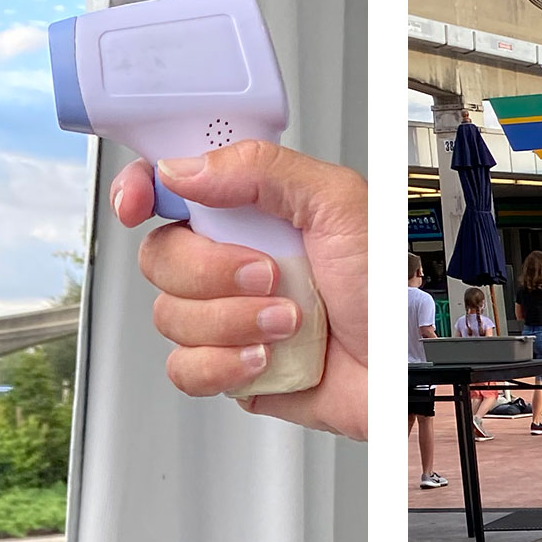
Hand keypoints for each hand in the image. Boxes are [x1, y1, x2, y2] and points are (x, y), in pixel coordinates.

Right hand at [109, 143, 368, 440]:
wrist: (400, 372)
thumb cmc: (386, 291)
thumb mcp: (340, 205)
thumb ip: (264, 170)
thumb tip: (185, 169)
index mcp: (252, 214)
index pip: (169, 188)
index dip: (140, 191)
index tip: (141, 204)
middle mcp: (233, 262)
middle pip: (161, 256)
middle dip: (212, 271)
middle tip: (270, 275)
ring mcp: (229, 317)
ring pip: (169, 315)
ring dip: (232, 321)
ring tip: (289, 322)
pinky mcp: (231, 368)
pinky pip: (184, 368)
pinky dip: (222, 365)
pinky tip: (265, 358)